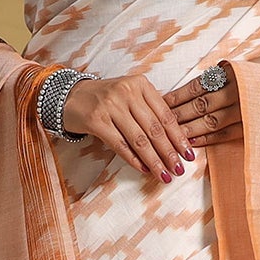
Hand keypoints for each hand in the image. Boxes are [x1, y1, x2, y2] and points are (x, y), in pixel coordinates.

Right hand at [62, 71, 196, 182]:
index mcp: (140, 84)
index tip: (188, 153)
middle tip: (179, 169)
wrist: (70, 95)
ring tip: (164, 175)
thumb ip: (150, 110)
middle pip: (154, 129)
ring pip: (139, 139)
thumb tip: (175, 139)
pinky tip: (144, 169)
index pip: (165, 114)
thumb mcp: (130, 94)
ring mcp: (110, 106)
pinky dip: (134, 160)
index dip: (178, 137)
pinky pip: (120, 145)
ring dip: (154, 160)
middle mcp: (126, 92)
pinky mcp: (96, 121)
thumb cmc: (106, 98)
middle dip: (169, 152)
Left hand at [165, 62, 242, 148]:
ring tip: (172, 135)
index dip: (177, 97)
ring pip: (210, 121)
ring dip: (189, 129)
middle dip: (179, 115)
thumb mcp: (237, 71)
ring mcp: (244, 110)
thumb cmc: (257, 80)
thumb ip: (215, 79)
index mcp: (230, 74)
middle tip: (159, 123)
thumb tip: (186, 92)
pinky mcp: (250, 127)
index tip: (161, 104)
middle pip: (200, 105)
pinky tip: (192, 142)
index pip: (196, 87)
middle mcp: (236, 91)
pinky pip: (225, 134)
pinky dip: (208, 138)